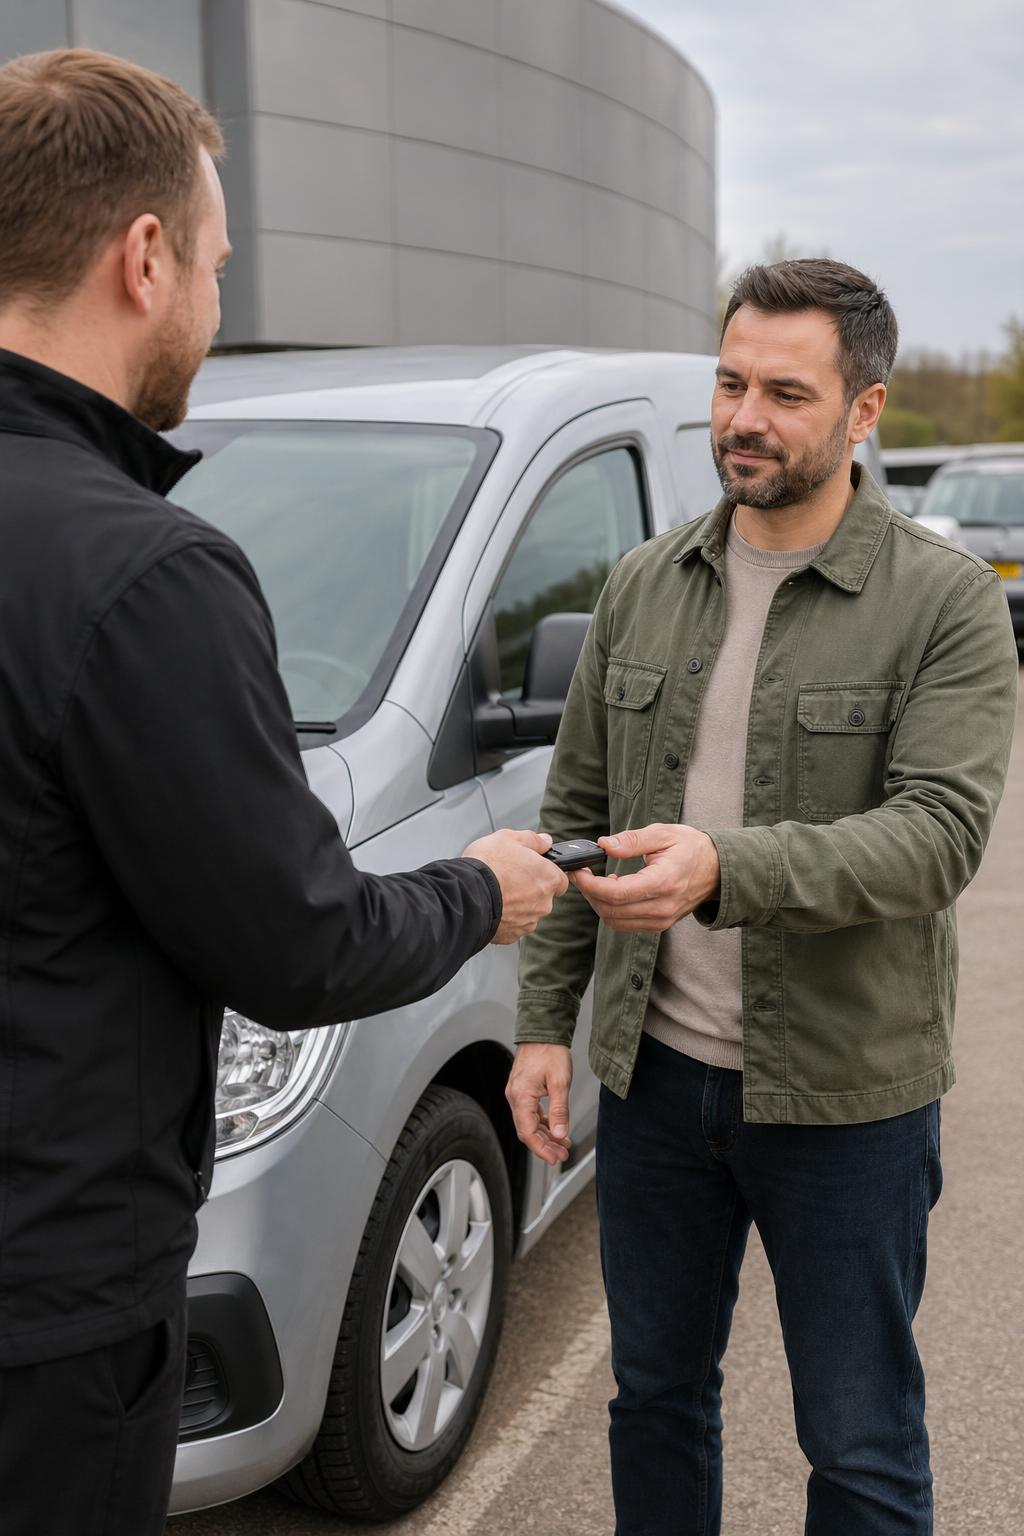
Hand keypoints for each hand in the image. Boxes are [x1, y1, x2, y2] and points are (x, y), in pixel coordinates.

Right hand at [462, 829, 568, 943]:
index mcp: (549, 879)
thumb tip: (545, 841)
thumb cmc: (488, 866)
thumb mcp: (509, 838)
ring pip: (528, 911)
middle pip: (543, 896)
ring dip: (517, 903)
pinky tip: (492, 905)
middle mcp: (543, 903)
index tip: (533, 868)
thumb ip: (533, 840)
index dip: (546, 872)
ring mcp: (528, 921)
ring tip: (497, 891)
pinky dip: (505, 917)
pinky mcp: (512, 935)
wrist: (465, 895)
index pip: (560, 879)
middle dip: (530, 888)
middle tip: (509, 877)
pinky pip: (512, 924)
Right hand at [505, 1043, 573, 1164]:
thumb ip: (559, 1110)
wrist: (543, 1030)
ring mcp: (517, 1094)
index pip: (527, 1132)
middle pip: (527, 1130)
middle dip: (545, 1145)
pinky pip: (531, 1113)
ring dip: (545, 1136)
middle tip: (562, 1155)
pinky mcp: (523, 1090)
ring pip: (529, 1123)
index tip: (555, 1158)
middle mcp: (514, 1097)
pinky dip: (543, 1123)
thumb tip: (560, 1134)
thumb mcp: (560, 1082)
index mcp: (520, 1096)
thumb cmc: (550, 1051)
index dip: (541, 1149)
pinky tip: (555, 1128)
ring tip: (563, 1145)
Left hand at [570, 824, 719, 931]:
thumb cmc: (691, 848)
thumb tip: (604, 845)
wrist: (718, 870)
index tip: (578, 871)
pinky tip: (614, 890)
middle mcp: (662, 907)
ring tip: (597, 880)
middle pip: (611, 910)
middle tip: (582, 873)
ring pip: (614, 921)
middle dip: (589, 892)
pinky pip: (625, 924)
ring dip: (598, 903)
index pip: (617, 893)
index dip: (590, 885)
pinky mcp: (659, 925)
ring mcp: (661, 920)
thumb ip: (632, 840)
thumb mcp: (663, 833)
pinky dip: (611, 910)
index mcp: (663, 882)